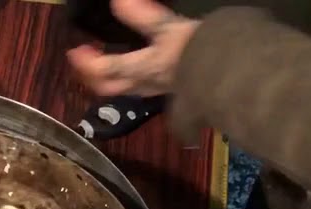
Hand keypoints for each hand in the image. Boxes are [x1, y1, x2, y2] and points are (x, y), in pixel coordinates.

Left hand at [66, 0, 199, 96]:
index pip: (103, 71)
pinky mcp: (174, 91)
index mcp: (140, 69)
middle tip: (84, 61)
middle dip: (91, 77)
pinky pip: (144, 88)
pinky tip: (140, 69)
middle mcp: (144, 84)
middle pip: (108, 88)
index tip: (75, 50)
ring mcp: (158, 90)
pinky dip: (132, 78)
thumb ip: (143, 15)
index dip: (85, 62)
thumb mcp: (170, 27)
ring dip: (110, 79)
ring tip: (106, 64)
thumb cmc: (200, 50)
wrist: (236, 74)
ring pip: (125, 90)